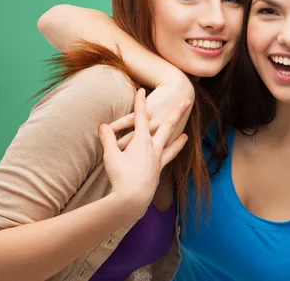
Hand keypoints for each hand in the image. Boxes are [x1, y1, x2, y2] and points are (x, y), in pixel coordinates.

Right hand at [98, 88, 189, 213]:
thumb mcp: (110, 155)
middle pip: (167, 126)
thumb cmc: (120, 176)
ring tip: (186, 135)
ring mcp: (158, 160)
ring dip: (178, 139)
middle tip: (187, 101)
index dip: (140, 103)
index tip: (142, 90)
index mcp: (142, 141)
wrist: (132, 200)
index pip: (140, 116)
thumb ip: (108, 139)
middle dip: (176, 112)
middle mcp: (154, 147)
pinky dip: (171, 156)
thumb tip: (103, 126)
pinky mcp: (157, 171)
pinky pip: (167, 160)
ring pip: (171, 144)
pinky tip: (169, 158)